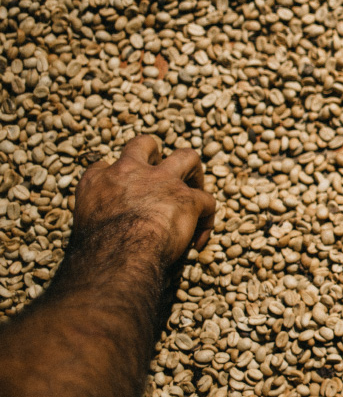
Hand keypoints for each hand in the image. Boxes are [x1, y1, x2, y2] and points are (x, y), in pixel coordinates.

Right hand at [71, 136, 216, 272]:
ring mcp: (164, 181)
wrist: (118, 252)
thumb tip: (101, 223)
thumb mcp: (82, 223)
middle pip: (145, 144)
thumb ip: (93, 212)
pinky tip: (198, 241)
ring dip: (194, 171)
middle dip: (154, 153)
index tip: (119, 187)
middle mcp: (131, 172)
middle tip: (160, 170)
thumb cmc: (96, 246)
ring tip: (194, 188)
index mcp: (100, 179)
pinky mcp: (188, 199)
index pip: (104, 165)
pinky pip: (207, 202)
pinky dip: (206, 220)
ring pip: (187, 157)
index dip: (113, 174)